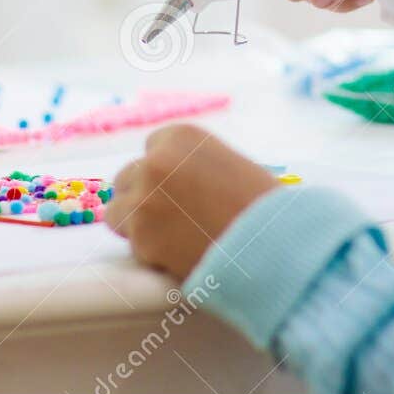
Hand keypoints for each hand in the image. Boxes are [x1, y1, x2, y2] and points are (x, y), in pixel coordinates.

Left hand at [103, 125, 279, 278]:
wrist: (274, 246)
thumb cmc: (264, 206)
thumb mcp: (229, 165)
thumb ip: (193, 166)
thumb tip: (174, 183)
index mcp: (181, 137)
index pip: (151, 148)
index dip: (165, 172)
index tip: (178, 189)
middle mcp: (155, 163)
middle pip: (127, 178)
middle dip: (142, 196)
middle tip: (169, 217)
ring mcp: (144, 201)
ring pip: (119, 213)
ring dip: (138, 225)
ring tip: (173, 239)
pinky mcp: (141, 240)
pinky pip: (135, 247)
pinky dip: (153, 254)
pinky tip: (182, 256)